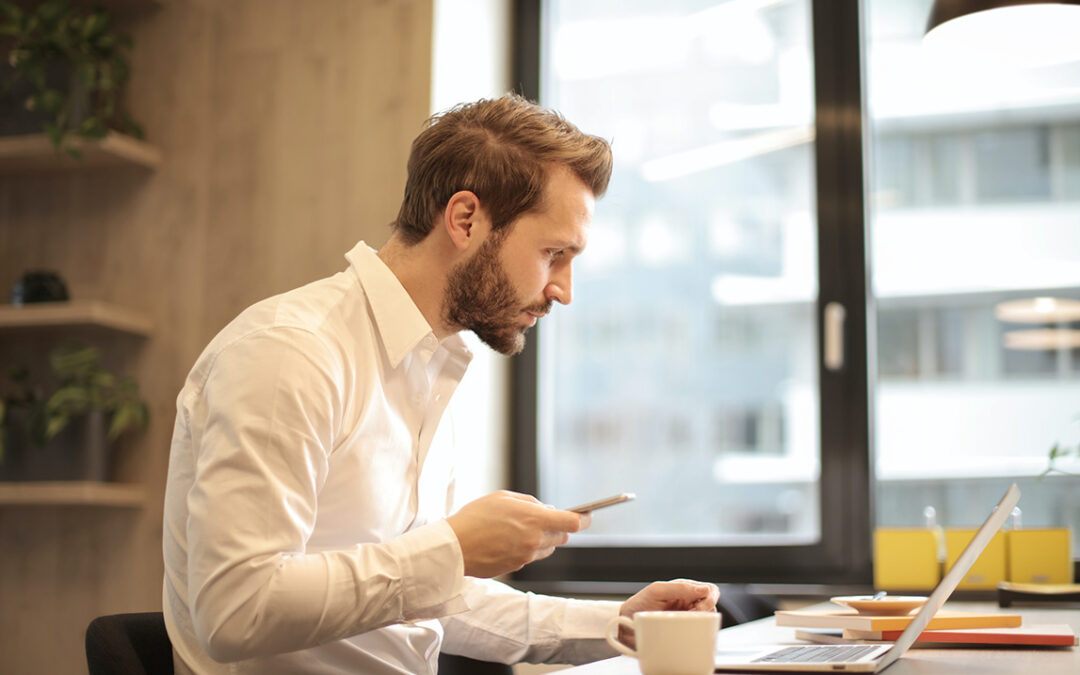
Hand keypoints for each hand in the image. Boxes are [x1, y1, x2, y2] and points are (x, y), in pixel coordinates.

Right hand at [446, 490, 590, 577]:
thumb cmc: (475, 517)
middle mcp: (534, 540)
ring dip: (542, 539)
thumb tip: (547, 509)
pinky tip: (506, 541)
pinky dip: (526, 549)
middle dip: (558, 527)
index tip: (588, 515)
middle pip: (562, 537)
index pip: (573, 523)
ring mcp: (526, 557)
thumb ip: (530, 503)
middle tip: (543, 519)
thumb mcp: (503, 497)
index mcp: (534, 519)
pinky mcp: (517, 567)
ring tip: (518, 530)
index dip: (585, 518)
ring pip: (547, 548)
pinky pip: (530, 557)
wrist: (454, 547)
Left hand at [617, 579, 719, 647]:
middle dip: (707, 610)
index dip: (709, 597)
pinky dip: (699, 634)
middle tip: (693, 615)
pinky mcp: (685, 633)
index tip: (698, 606)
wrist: (625, 624)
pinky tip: (689, 634)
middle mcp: (688, 603)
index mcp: (684, 590)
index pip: (709, 590)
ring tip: (687, 623)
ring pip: (708, 620)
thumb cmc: (639, 604)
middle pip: (712, 605)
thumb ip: (679, 588)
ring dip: (703, 622)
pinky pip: (700, 633)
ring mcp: (687, 618)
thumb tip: (704, 590)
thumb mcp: (656, 591)